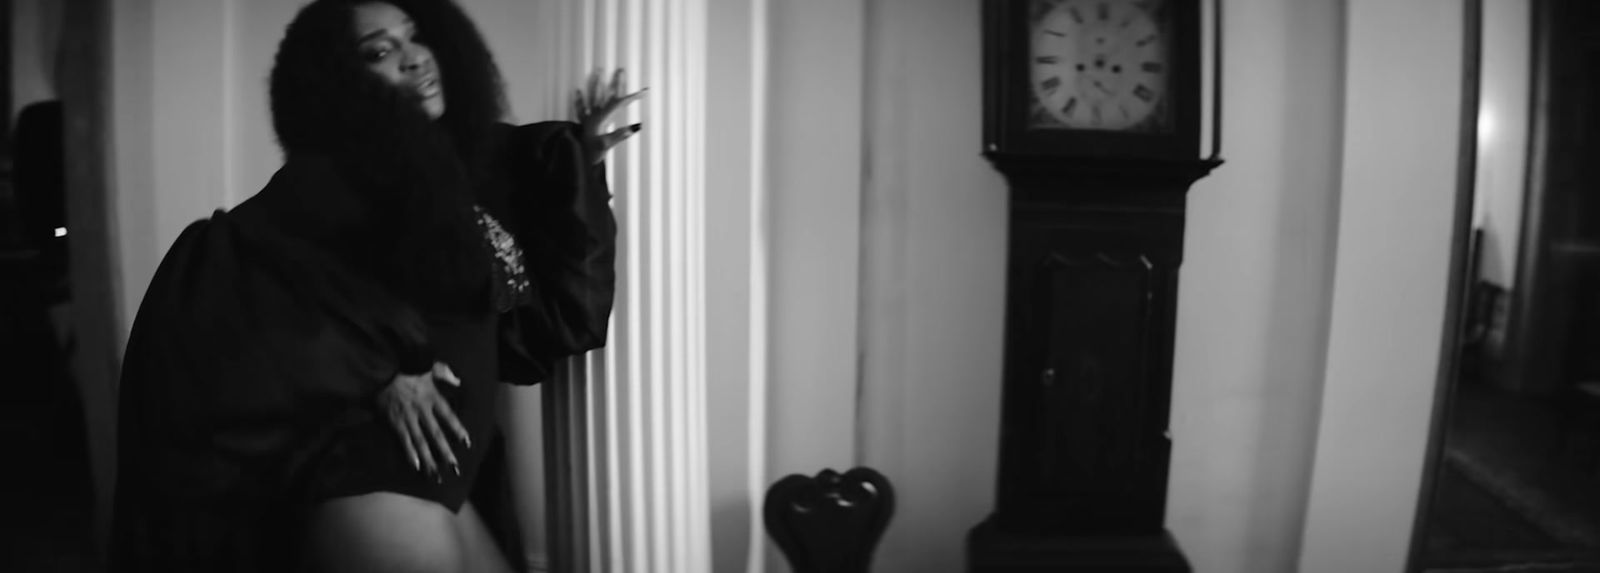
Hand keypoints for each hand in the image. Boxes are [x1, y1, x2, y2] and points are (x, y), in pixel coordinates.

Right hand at [376, 361, 469, 480]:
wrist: (381, 370)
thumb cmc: (406, 368)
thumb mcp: (429, 366)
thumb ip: (445, 374)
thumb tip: (458, 381)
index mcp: (433, 397)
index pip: (449, 416)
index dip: (458, 429)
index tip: (467, 443)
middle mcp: (422, 410)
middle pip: (436, 434)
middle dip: (446, 453)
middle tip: (455, 469)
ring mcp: (408, 418)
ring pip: (421, 442)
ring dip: (429, 460)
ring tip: (436, 475)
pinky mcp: (395, 422)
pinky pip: (404, 441)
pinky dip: (410, 454)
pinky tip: (417, 466)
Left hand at [572, 68, 646, 164]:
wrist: (576, 159)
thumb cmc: (591, 153)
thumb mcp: (606, 145)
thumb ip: (618, 135)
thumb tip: (634, 127)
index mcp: (603, 118)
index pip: (620, 103)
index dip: (633, 96)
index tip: (645, 91)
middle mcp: (595, 114)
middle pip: (607, 95)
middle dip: (615, 82)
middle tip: (621, 70)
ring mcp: (589, 117)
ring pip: (593, 96)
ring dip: (597, 84)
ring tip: (598, 71)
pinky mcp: (583, 123)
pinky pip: (581, 108)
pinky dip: (579, 99)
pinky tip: (577, 90)